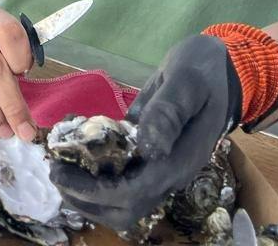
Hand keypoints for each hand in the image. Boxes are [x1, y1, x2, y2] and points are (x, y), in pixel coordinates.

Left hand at [50, 33, 240, 231]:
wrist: (222, 69)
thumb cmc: (204, 70)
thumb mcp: (186, 81)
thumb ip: (168, 112)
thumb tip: (147, 145)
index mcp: (181, 160)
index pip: (133, 194)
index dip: (93, 190)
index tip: (60, 171)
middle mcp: (173, 173)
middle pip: (126, 209)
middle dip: (86, 199)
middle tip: (55, 172)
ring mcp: (165, 169)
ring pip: (125, 203)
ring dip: (90, 195)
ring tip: (61, 169)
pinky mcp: (156, 160)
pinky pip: (126, 184)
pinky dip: (98, 180)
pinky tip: (79, 159)